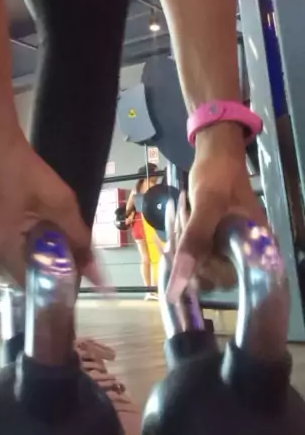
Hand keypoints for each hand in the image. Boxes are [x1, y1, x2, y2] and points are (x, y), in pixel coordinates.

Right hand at [0, 133, 101, 287]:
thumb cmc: (25, 171)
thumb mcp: (60, 203)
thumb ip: (80, 240)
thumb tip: (98, 274)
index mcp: (1, 251)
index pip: (37, 287)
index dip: (62, 283)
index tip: (82, 273)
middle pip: (28, 280)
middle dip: (54, 268)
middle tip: (75, 252)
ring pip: (21, 268)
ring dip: (43, 258)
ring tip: (59, 237)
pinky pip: (13, 256)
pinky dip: (30, 249)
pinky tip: (41, 231)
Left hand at [167, 124, 266, 301]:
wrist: (216, 153)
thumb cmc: (218, 174)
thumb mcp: (207, 205)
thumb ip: (196, 241)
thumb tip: (178, 282)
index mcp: (256, 248)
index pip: (226, 280)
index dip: (201, 270)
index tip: (183, 251)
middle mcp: (247, 252)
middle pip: (210, 272)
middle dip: (188, 251)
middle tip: (181, 223)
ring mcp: (231, 245)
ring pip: (200, 260)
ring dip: (184, 242)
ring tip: (183, 213)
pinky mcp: (218, 237)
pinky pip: (197, 248)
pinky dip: (184, 236)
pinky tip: (182, 215)